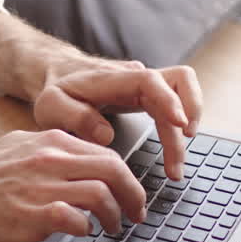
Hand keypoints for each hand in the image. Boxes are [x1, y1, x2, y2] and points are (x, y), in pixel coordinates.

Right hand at [0, 129, 146, 241]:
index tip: (131, 193)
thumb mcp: (19, 147)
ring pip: (101, 194)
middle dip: (133, 194)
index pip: (107, 154)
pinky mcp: (34, 215)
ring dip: (115, 215)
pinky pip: (77, 220)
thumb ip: (50, 152)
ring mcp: (43, 187)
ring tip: (114, 228)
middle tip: (137, 213)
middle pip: (114, 170)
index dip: (126, 177)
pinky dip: (86, 229)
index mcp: (51, 141)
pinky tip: (82, 232)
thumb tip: (78, 164)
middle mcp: (51, 159)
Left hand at [33, 59, 202, 179]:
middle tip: (175, 165)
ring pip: (183, 92)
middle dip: (186, 122)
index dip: (170, 101)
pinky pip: (177, 102)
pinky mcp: (151, 93)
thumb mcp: (51, 105)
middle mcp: (136, 75)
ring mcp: (147, 82)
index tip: (180, 126)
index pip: (150, 82)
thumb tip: (106, 136)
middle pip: (179, 84)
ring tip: (175, 167)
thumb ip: (75, 117)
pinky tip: (173, 152)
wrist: (59, 74)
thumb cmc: (56, 91)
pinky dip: (181, 125)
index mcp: (112, 78)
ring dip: (189, 124)